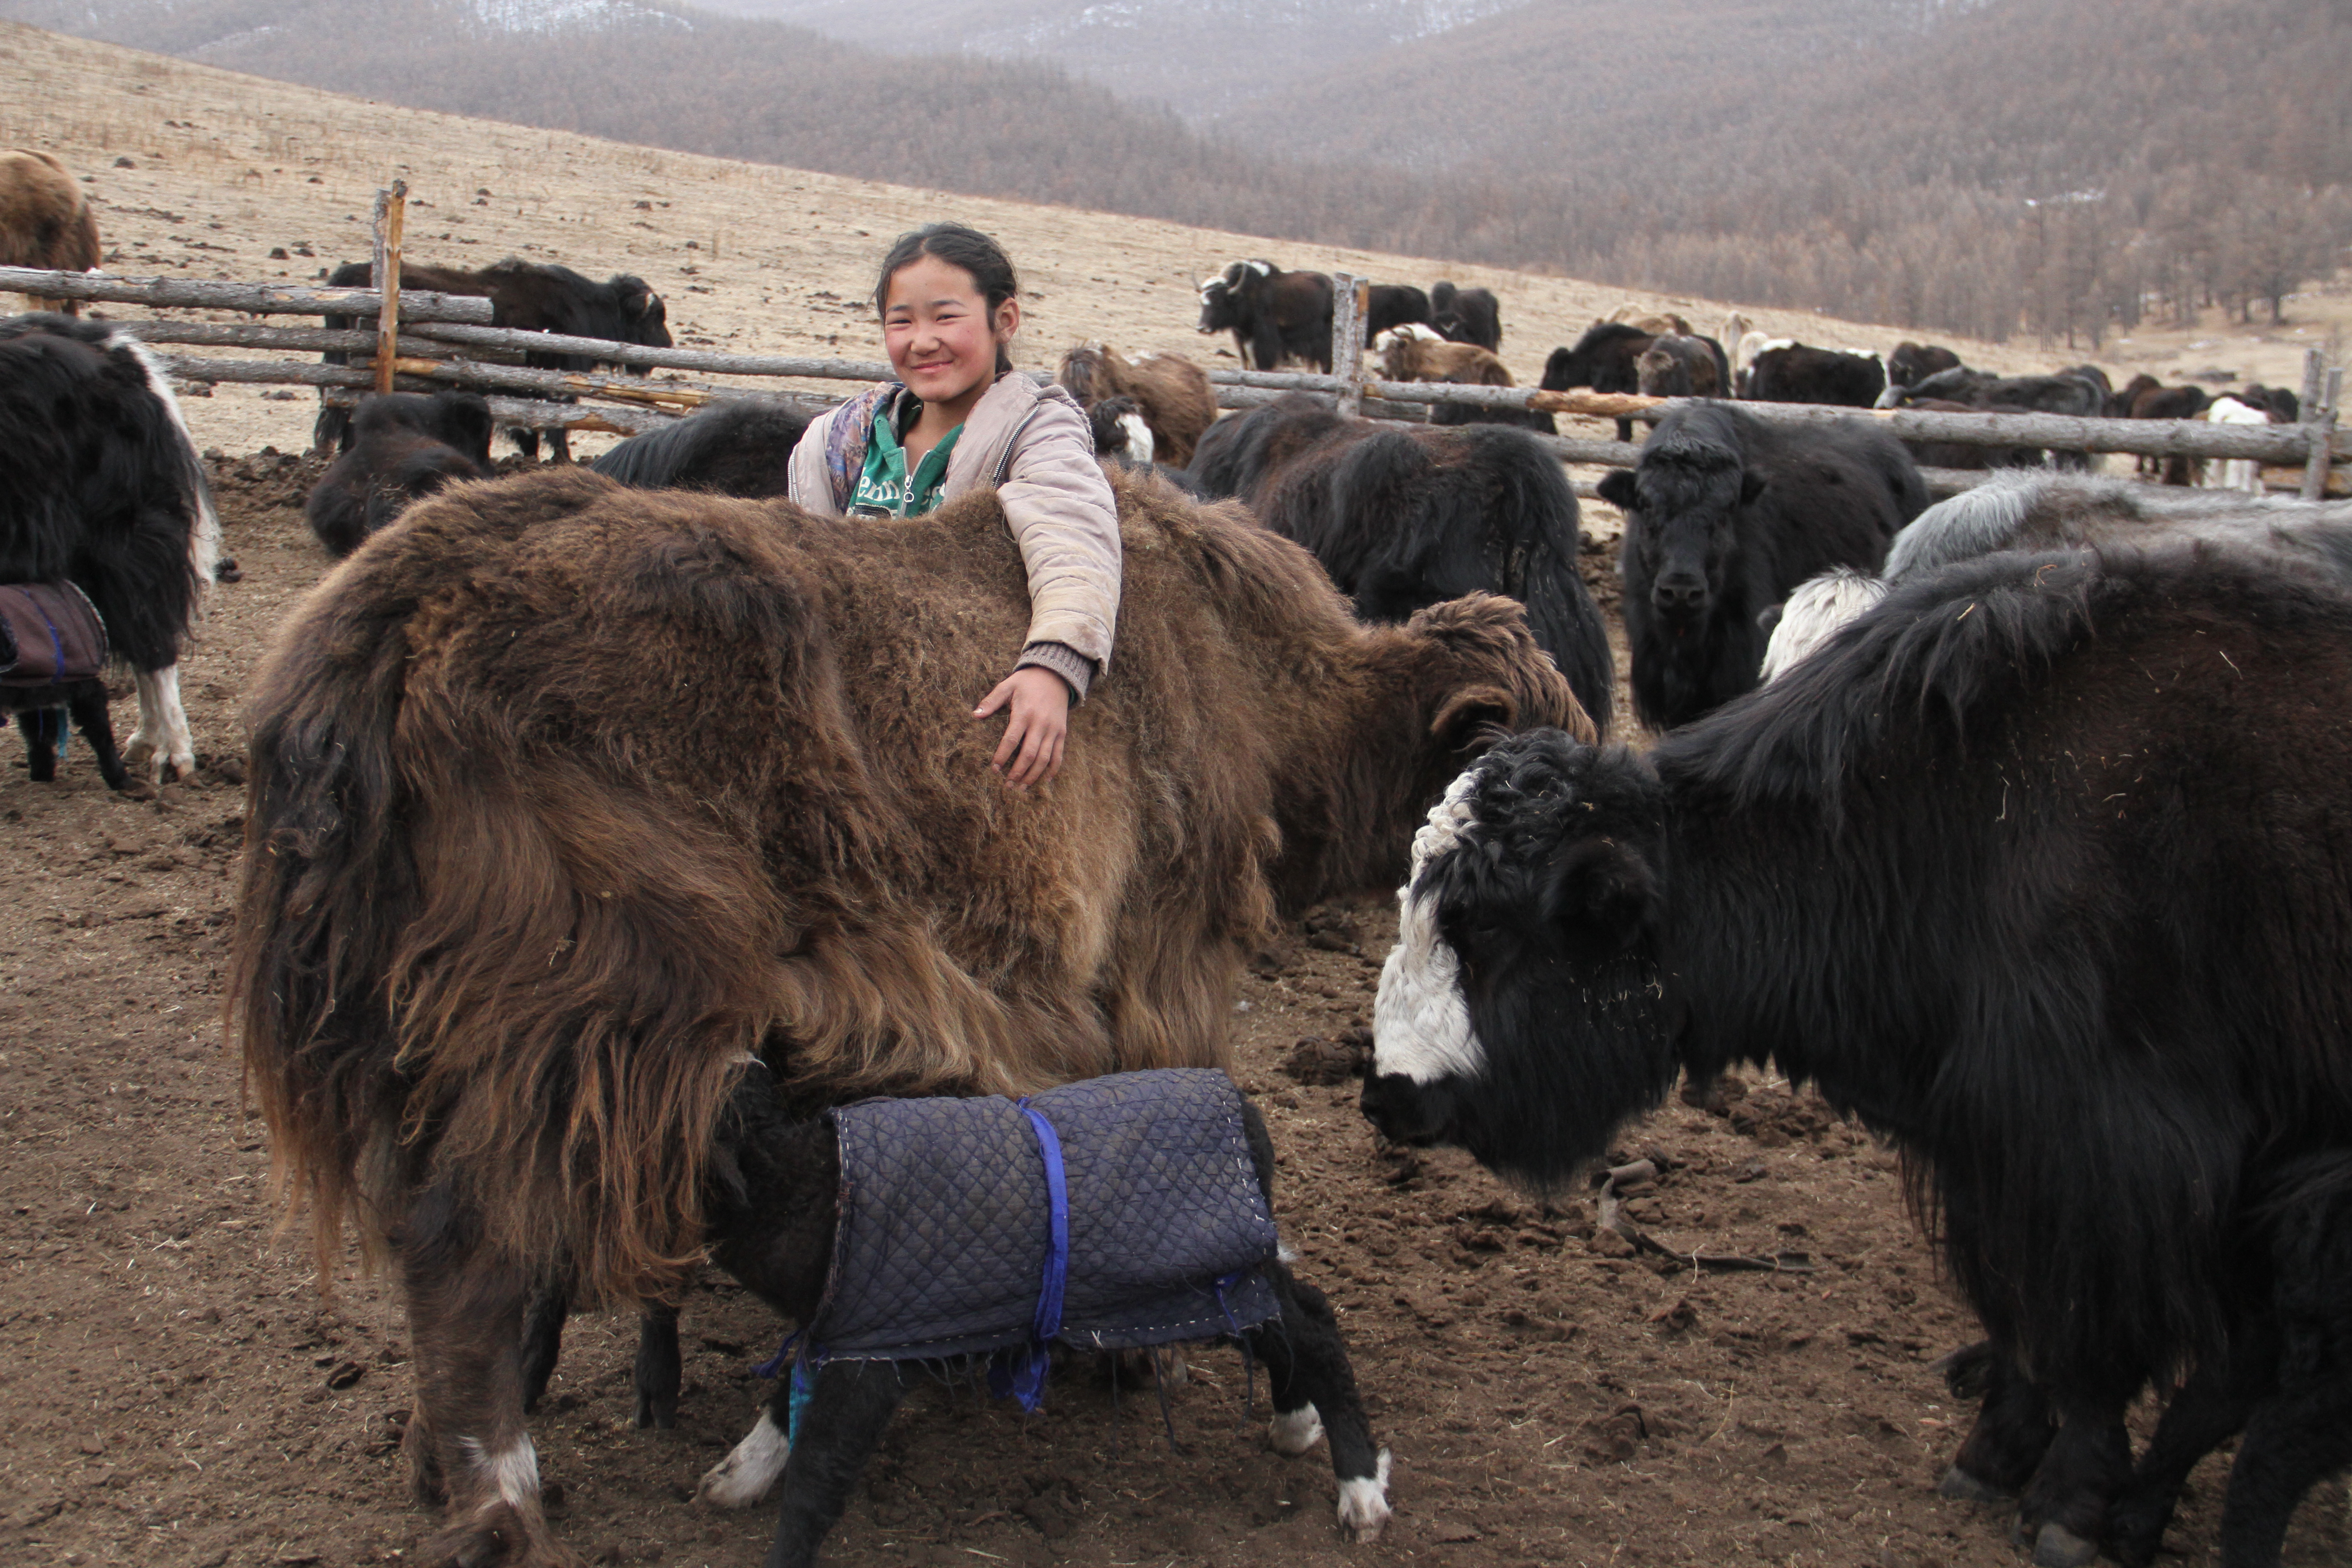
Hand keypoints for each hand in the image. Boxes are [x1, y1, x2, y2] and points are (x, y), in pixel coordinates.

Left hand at [974, 666, 1071, 789]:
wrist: (1055, 675)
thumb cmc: (1026, 682)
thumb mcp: (1007, 685)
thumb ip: (991, 700)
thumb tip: (975, 715)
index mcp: (1024, 713)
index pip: (1011, 740)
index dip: (1002, 756)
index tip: (994, 769)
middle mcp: (1040, 723)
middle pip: (1029, 754)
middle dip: (1018, 772)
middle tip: (1007, 785)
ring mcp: (1053, 730)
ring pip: (1044, 759)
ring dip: (1033, 775)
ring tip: (1021, 787)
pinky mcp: (1062, 733)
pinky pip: (1058, 755)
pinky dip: (1052, 770)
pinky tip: (1044, 780)